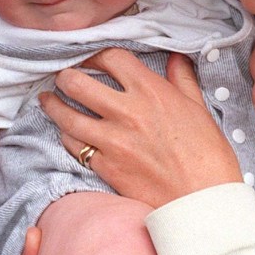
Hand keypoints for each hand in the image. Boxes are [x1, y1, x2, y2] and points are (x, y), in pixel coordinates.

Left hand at [39, 48, 240, 208]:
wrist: (203, 201)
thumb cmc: (207, 154)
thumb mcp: (198, 108)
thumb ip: (181, 79)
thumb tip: (176, 58)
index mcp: (150, 90)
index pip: (110, 58)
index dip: (94, 53)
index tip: (87, 56)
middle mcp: (126, 111)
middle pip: (77, 82)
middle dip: (65, 76)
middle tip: (61, 76)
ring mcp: (112, 140)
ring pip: (67, 115)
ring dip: (53, 104)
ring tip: (48, 99)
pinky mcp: (105, 167)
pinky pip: (74, 146)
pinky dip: (67, 135)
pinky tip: (66, 131)